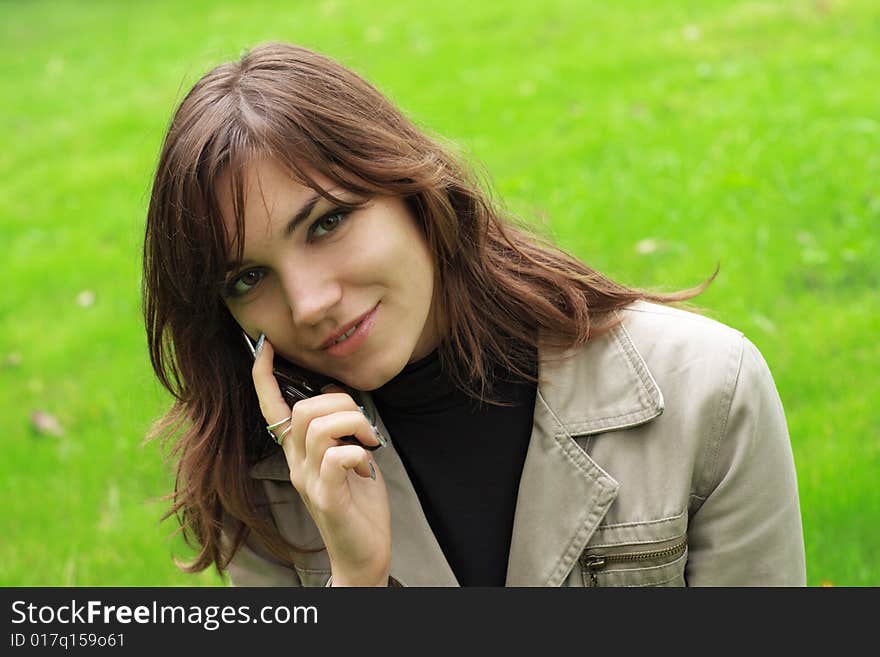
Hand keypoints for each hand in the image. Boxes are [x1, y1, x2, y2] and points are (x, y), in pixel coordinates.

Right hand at [253, 336, 390, 585]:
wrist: (362, 553)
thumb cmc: (358, 503)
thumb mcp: (347, 456)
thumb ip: (337, 427)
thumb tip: (333, 392)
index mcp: (298, 452)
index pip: (271, 407)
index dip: (263, 375)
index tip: (265, 345)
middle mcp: (296, 464)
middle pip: (303, 409)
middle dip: (342, 404)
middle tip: (365, 427)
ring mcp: (308, 481)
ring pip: (320, 427)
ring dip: (354, 425)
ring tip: (368, 444)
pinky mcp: (326, 498)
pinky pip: (337, 457)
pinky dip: (358, 453)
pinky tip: (366, 468)